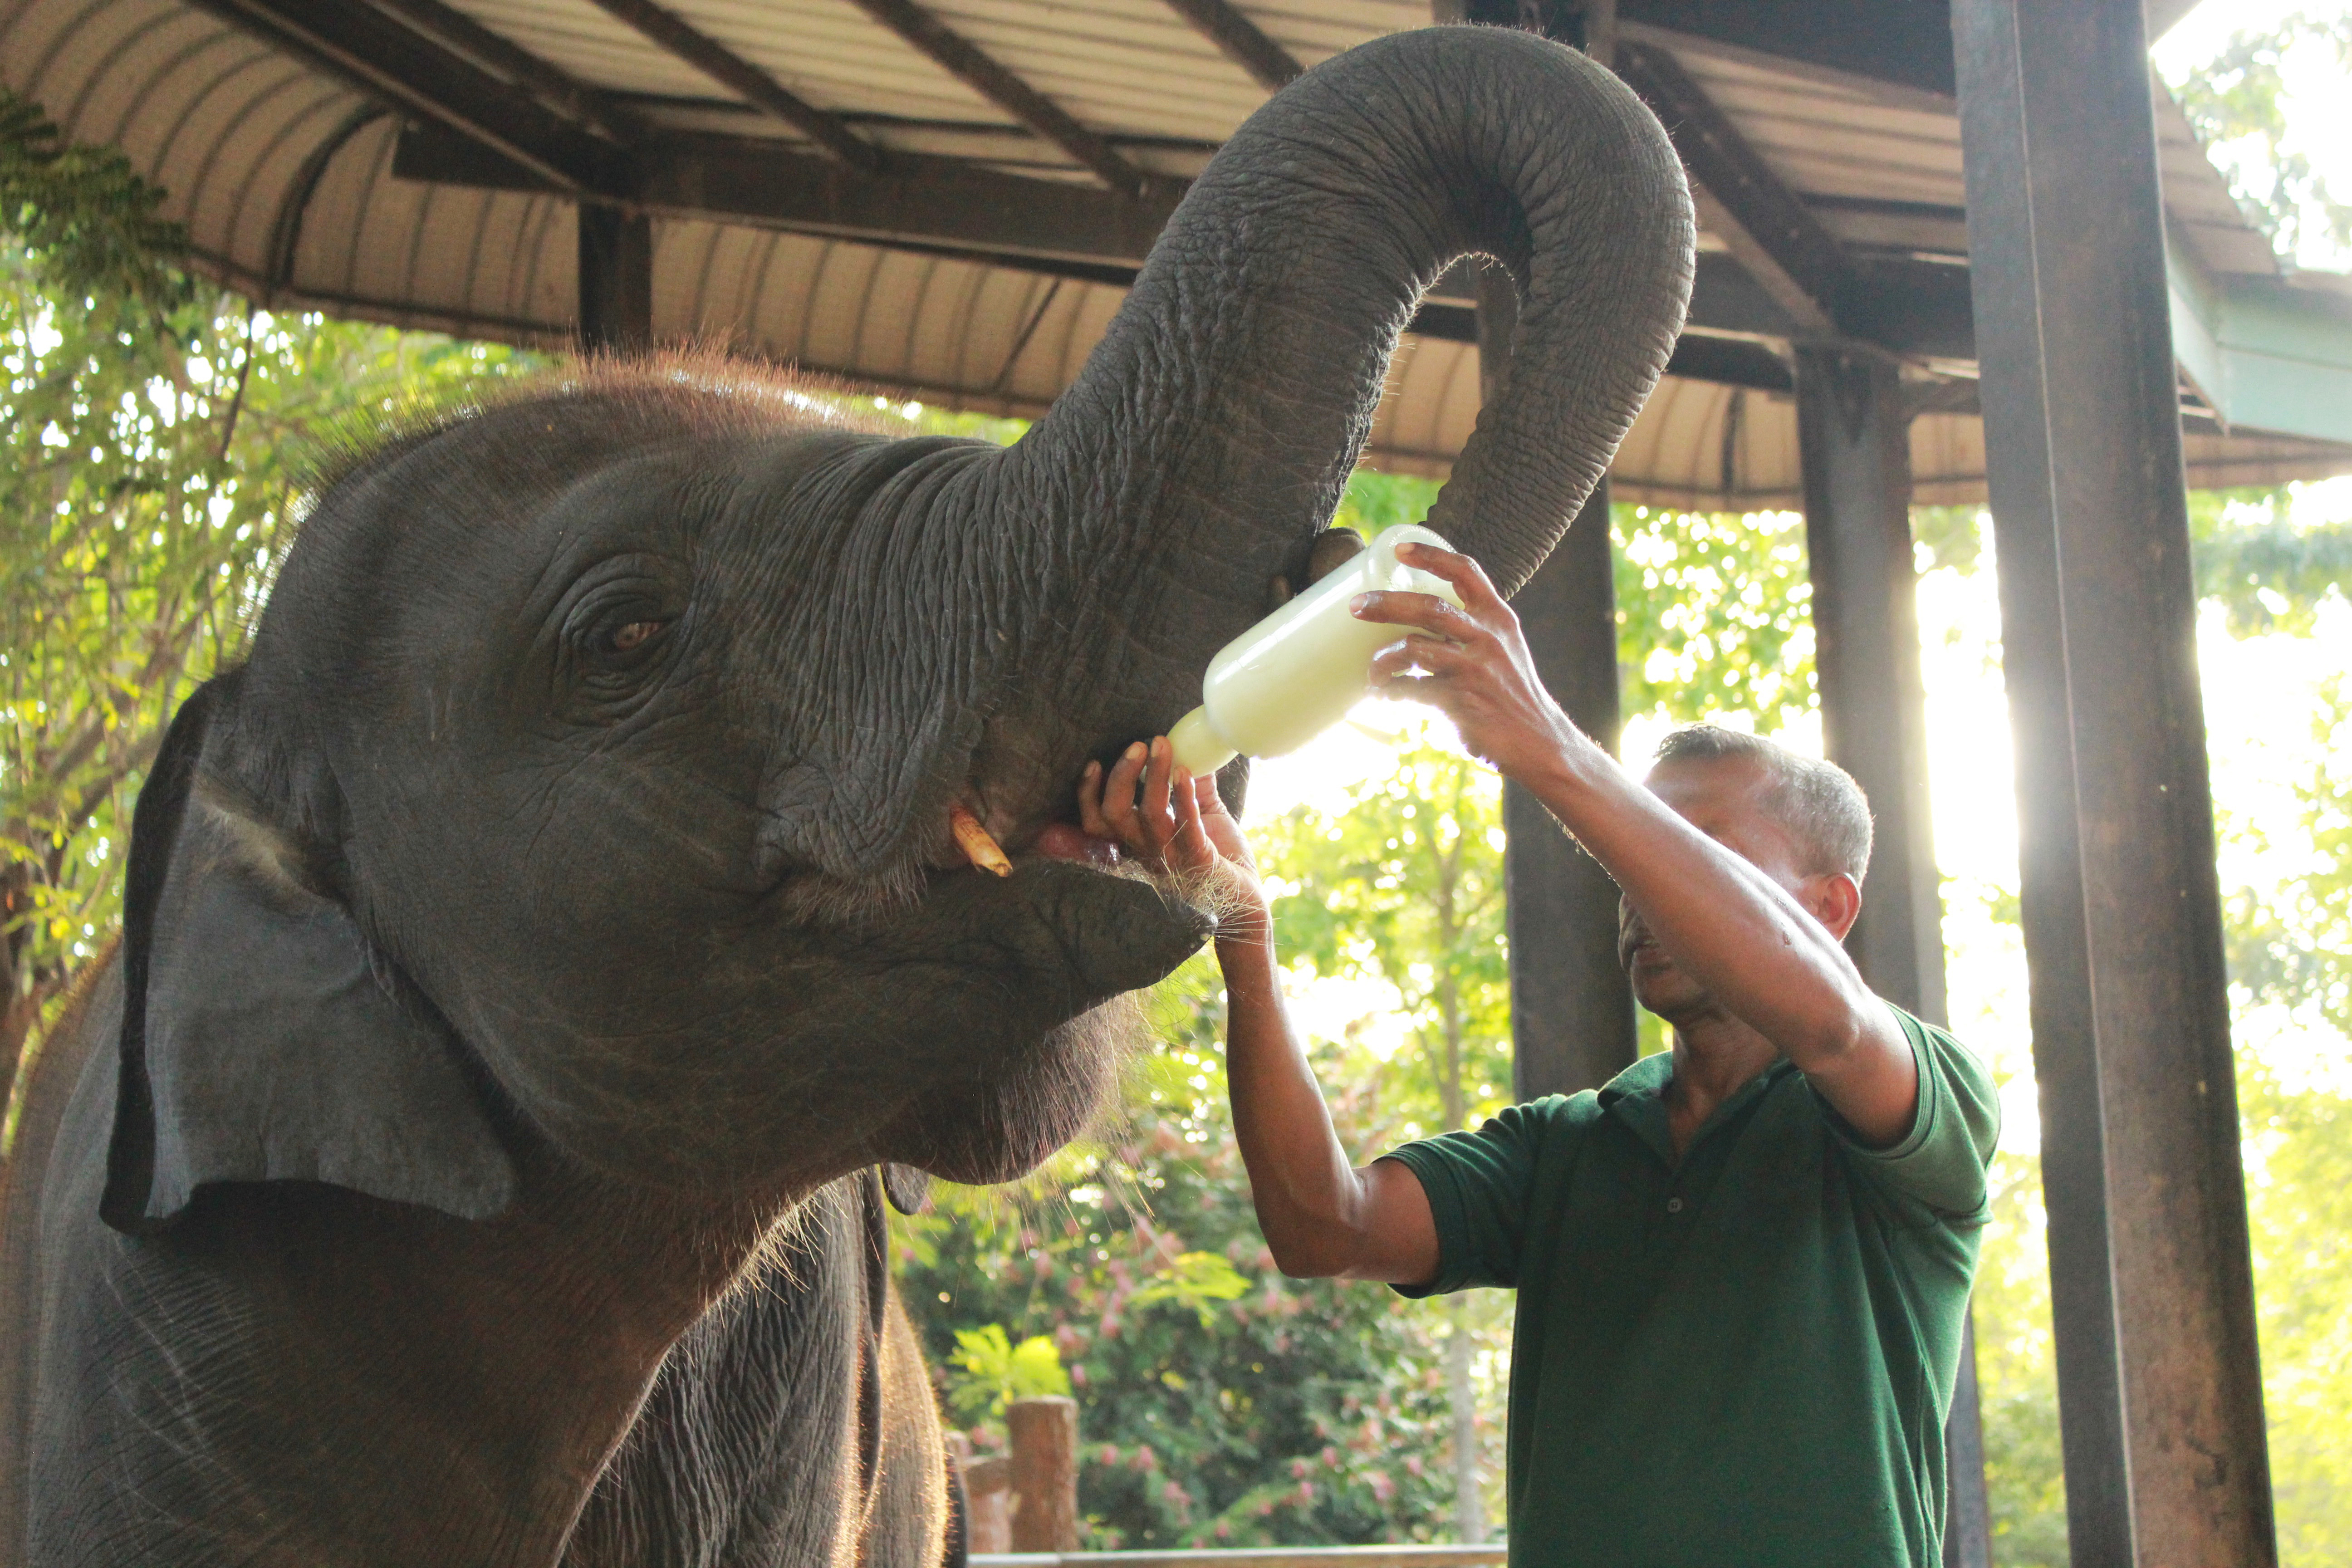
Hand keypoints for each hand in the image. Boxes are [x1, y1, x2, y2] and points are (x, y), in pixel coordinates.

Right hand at [1078, 737, 1268, 933]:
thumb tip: (1195, 747)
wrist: (1247, 899)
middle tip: (1138, 745)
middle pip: (1114, 816)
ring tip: (1162, 746)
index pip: (1097, 823)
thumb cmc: (1221, 856)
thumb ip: (1194, 785)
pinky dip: (1185, 799)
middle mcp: (1147, 853)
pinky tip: (1187, 773)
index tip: (1095, 762)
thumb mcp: (1204, 814)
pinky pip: (1188, 830)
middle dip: (1121, 777)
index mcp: (1139, 843)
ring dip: (1155, 777)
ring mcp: (1172, 859)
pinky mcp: (1200, 862)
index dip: (1088, 795)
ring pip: (1150, 817)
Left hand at [1354, 543, 1597, 786]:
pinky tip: (1385, 696)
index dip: (1431, 555)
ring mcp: (1473, 669)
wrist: (1537, 742)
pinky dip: (1392, 692)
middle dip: (1386, 604)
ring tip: (1372, 672)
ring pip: (1413, 648)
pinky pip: (1411, 690)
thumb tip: (1421, 625)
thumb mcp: (1504, 649)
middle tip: (1355, 606)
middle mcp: (1486, 638)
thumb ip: (1471, 631)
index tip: (1399, 548)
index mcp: (1497, 618)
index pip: (1466, 572)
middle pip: (1428, 607)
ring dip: (1383, 660)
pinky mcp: (1459, 701)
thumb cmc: (1512, 693)